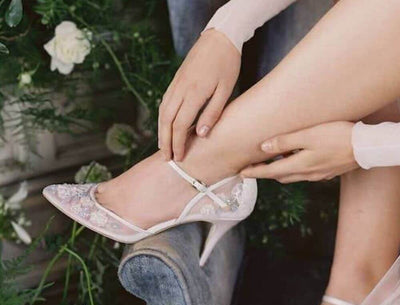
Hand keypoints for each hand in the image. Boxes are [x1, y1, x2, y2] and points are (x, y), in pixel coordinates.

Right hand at [158, 29, 240, 160]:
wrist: (220, 36)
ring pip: (162, 112)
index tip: (179, 157)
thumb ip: (213, 113)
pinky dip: (163, 118)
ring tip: (163, 146)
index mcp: (194, 93)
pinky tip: (165, 126)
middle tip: (166, 157)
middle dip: (165, 141)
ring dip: (161, 131)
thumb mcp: (225, 90)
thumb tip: (200, 135)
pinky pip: (165, 102)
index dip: (178, 143)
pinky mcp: (176, 80)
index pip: (180, 125)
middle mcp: (181, 89)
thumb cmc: (227, 64)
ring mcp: (176, 84)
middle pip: (166, 121)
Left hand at [241, 121, 358, 182]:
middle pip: (279, 176)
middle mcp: (306, 174)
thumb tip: (263, 147)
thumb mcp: (308, 135)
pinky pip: (304, 173)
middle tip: (252, 168)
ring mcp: (316, 175)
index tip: (241, 173)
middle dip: (264, 173)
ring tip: (270, 163)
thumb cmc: (337, 137)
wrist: (366, 147)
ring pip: (291, 175)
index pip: (270, 171)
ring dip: (278, 171)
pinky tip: (295, 159)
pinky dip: (294, 169)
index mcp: (299, 165)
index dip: (254, 172)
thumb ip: (284, 142)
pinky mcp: (326, 172)